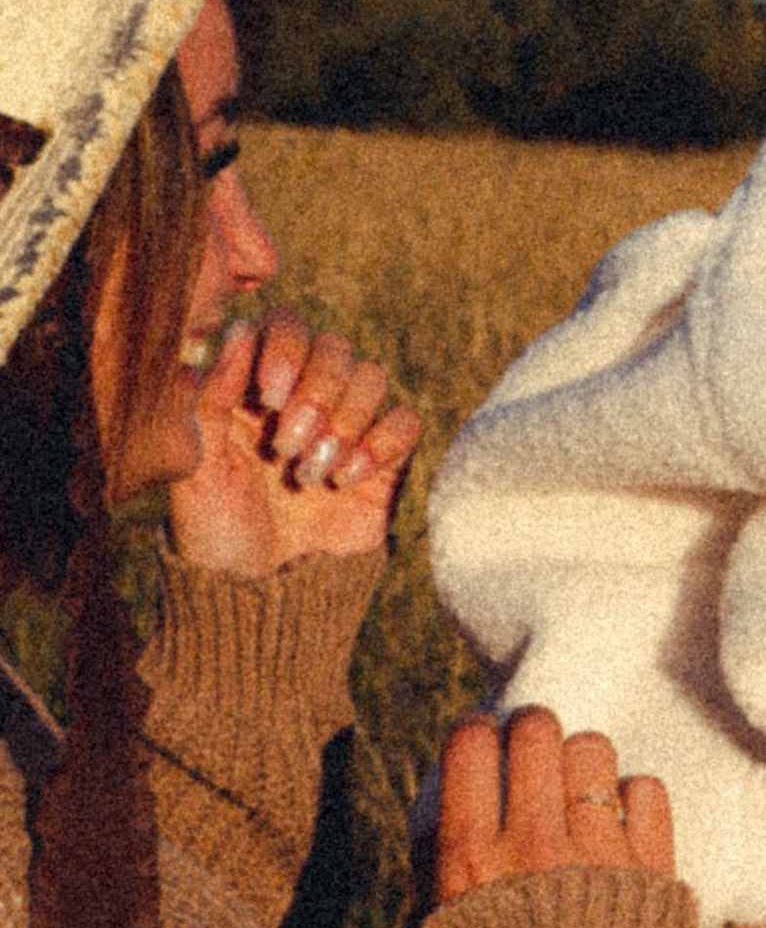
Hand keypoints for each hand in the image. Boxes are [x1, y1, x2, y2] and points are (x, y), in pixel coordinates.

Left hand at [167, 315, 422, 574]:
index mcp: (252, 389)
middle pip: (335, 347)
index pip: (285, 327)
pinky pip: (406, 420)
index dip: (287, 346)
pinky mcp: (385, 461)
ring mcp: (347, 428)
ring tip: (314, 473)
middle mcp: (303, 399)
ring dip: (345, 420)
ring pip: (372, 377)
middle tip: (289, 445)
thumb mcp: (198, 466)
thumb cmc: (217, 535)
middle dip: (317, 391)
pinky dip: (382, 442)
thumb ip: (210, 397)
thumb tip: (238, 327)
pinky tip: (347, 480)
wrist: (263, 600)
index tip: (271, 393)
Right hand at [433, 706, 674, 902]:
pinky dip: (632, 798)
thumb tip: (436, 821)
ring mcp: (598, 855)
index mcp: (469, 863)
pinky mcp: (652, 869)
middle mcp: (533, 847)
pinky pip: (646, 790)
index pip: (468, 747)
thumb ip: (433, 876)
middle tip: (533, 747)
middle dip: (531, 729)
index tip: (482, 740)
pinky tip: (618, 821)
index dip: (474, 733)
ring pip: (593, 749)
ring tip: (577, 786)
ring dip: (582, 761)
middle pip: (536, 730)